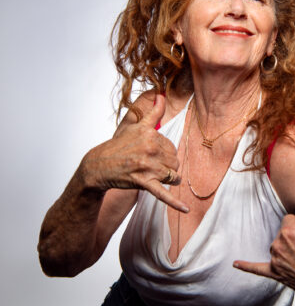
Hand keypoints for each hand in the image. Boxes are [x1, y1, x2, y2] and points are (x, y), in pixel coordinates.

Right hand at [80, 94, 188, 211]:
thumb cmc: (119, 146)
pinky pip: (163, 194)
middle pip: (175, 161)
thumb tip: (161, 95)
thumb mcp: (135, 126)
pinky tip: (185, 210)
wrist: (98, 165)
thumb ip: (153, 112)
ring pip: (173, 175)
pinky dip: (175, 203)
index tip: (151, 153)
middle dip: (167, 165)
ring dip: (168, 178)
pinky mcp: (143, 183)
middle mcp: (150, 148)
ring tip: (156, 176)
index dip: (164, 153)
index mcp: (150, 133)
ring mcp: (147, 166)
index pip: (172, 146)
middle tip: (150, 165)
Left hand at [234, 189, 294, 300]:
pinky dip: (247, 267)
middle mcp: (279, 244)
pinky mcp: (275, 273)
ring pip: (277, 246)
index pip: (289, 219)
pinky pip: (257, 269)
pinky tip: (235, 264)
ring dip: (287, 250)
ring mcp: (276, 260)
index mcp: (289, 230)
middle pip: (283, 232)